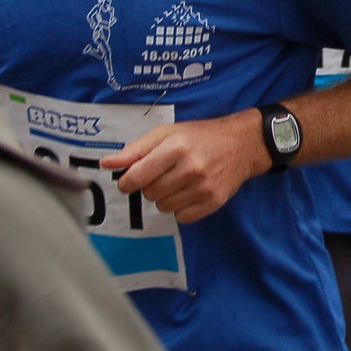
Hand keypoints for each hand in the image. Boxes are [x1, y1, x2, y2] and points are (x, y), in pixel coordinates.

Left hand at [103, 113, 267, 224]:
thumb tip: (106, 164)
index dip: (127, 181)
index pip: (136, 177)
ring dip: (165, 197)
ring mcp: (204, 188)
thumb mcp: (167, 133)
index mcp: (176, 148)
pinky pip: (181, 217)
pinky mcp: (214, 202)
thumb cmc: (200, 136)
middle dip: (150, 186)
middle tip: (164, 173)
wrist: (243, 144)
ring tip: (179, 181)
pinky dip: (181, 208)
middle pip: (149, 193)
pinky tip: (190, 192)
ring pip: (163, 207)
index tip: (131, 178)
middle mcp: (190, 168)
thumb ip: (135, 149)